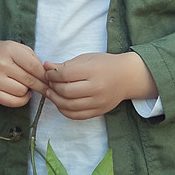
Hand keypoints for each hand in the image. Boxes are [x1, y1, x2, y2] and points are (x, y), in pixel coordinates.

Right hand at [0, 39, 46, 108]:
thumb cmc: (3, 54)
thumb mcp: (18, 49)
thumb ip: (33, 60)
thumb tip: (47, 77)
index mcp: (9, 50)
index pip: (34, 66)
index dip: (45, 75)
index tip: (51, 80)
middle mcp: (0, 64)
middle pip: (29, 80)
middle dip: (41, 85)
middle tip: (46, 87)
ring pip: (22, 92)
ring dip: (28, 90)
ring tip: (25, 85)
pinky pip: (13, 102)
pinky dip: (22, 100)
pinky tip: (22, 93)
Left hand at [41, 50, 156, 119]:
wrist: (127, 77)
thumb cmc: (106, 65)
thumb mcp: (87, 58)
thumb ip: (66, 64)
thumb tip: (46, 66)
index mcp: (93, 71)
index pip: (65, 75)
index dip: (52, 74)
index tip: (48, 72)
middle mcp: (97, 88)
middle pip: (66, 91)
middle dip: (53, 87)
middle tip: (49, 83)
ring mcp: (98, 102)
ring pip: (69, 106)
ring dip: (55, 100)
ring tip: (51, 93)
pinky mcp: (99, 111)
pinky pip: (76, 116)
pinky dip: (64, 111)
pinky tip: (60, 103)